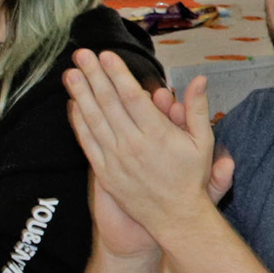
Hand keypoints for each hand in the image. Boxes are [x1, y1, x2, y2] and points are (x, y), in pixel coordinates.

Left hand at [64, 55, 232, 251]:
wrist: (175, 217)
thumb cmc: (190, 178)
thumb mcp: (202, 142)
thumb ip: (197, 108)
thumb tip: (200, 79)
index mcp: (158, 134)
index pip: (132, 96)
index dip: (117, 74)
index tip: (107, 56)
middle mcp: (134, 145)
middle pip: (108, 103)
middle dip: (94, 76)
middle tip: (82, 55)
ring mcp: (117, 159)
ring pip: (94, 121)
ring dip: (80, 95)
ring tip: (71, 74)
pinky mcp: (106, 173)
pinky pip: (88, 143)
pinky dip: (79, 123)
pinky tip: (73, 106)